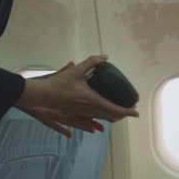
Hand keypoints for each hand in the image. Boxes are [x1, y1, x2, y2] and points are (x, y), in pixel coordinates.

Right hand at [16, 55, 138, 136]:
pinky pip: (92, 119)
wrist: (42, 95)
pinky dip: (100, 119)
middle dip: (121, 114)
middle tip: (129, 110)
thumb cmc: (59, 83)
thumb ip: (91, 62)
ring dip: (111, 117)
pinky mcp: (76, 114)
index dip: (126, 111)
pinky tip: (99, 121)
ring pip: (101, 119)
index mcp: (92, 100)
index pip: (114, 108)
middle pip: (110, 116)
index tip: (136, 113)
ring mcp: (82, 114)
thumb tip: (104, 57)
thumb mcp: (75, 70)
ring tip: (119, 114)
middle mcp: (89, 110)